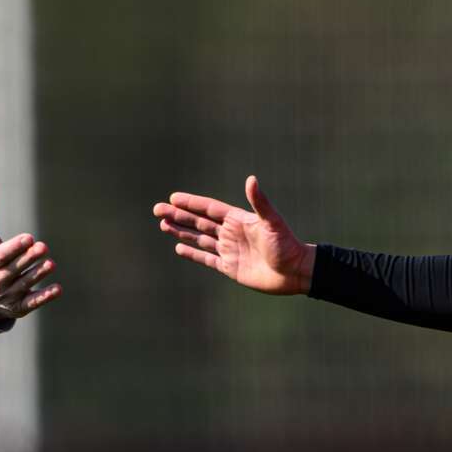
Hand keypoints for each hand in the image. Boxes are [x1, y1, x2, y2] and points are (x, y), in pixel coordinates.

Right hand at [0, 186, 60, 322]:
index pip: (0, 256)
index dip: (14, 248)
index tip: (28, 238)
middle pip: (14, 269)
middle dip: (28, 259)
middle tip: (43, 247)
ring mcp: (8, 296)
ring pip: (25, 284)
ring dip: (38, 275)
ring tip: (51, 264)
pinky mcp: (19, 307)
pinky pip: (32, 303)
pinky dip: (44, 297)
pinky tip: (58, 289)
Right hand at [153, 175, 315, 294]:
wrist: (295, 272)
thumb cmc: (286, 245)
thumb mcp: (272, 222)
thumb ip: (259, 202)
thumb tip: (251, 179)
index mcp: (238, 220)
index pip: (208, 208)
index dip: (191, 203)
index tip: (173, 198)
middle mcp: (231, 233)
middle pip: (199, 222)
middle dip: (178, 215)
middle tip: (157, 210)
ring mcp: (229, 250)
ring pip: (200, 238)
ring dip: (182, 231)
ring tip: (163, 225)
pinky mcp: (230, 267)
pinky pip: (206, 259)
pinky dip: (193, 253)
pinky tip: (179, 247)